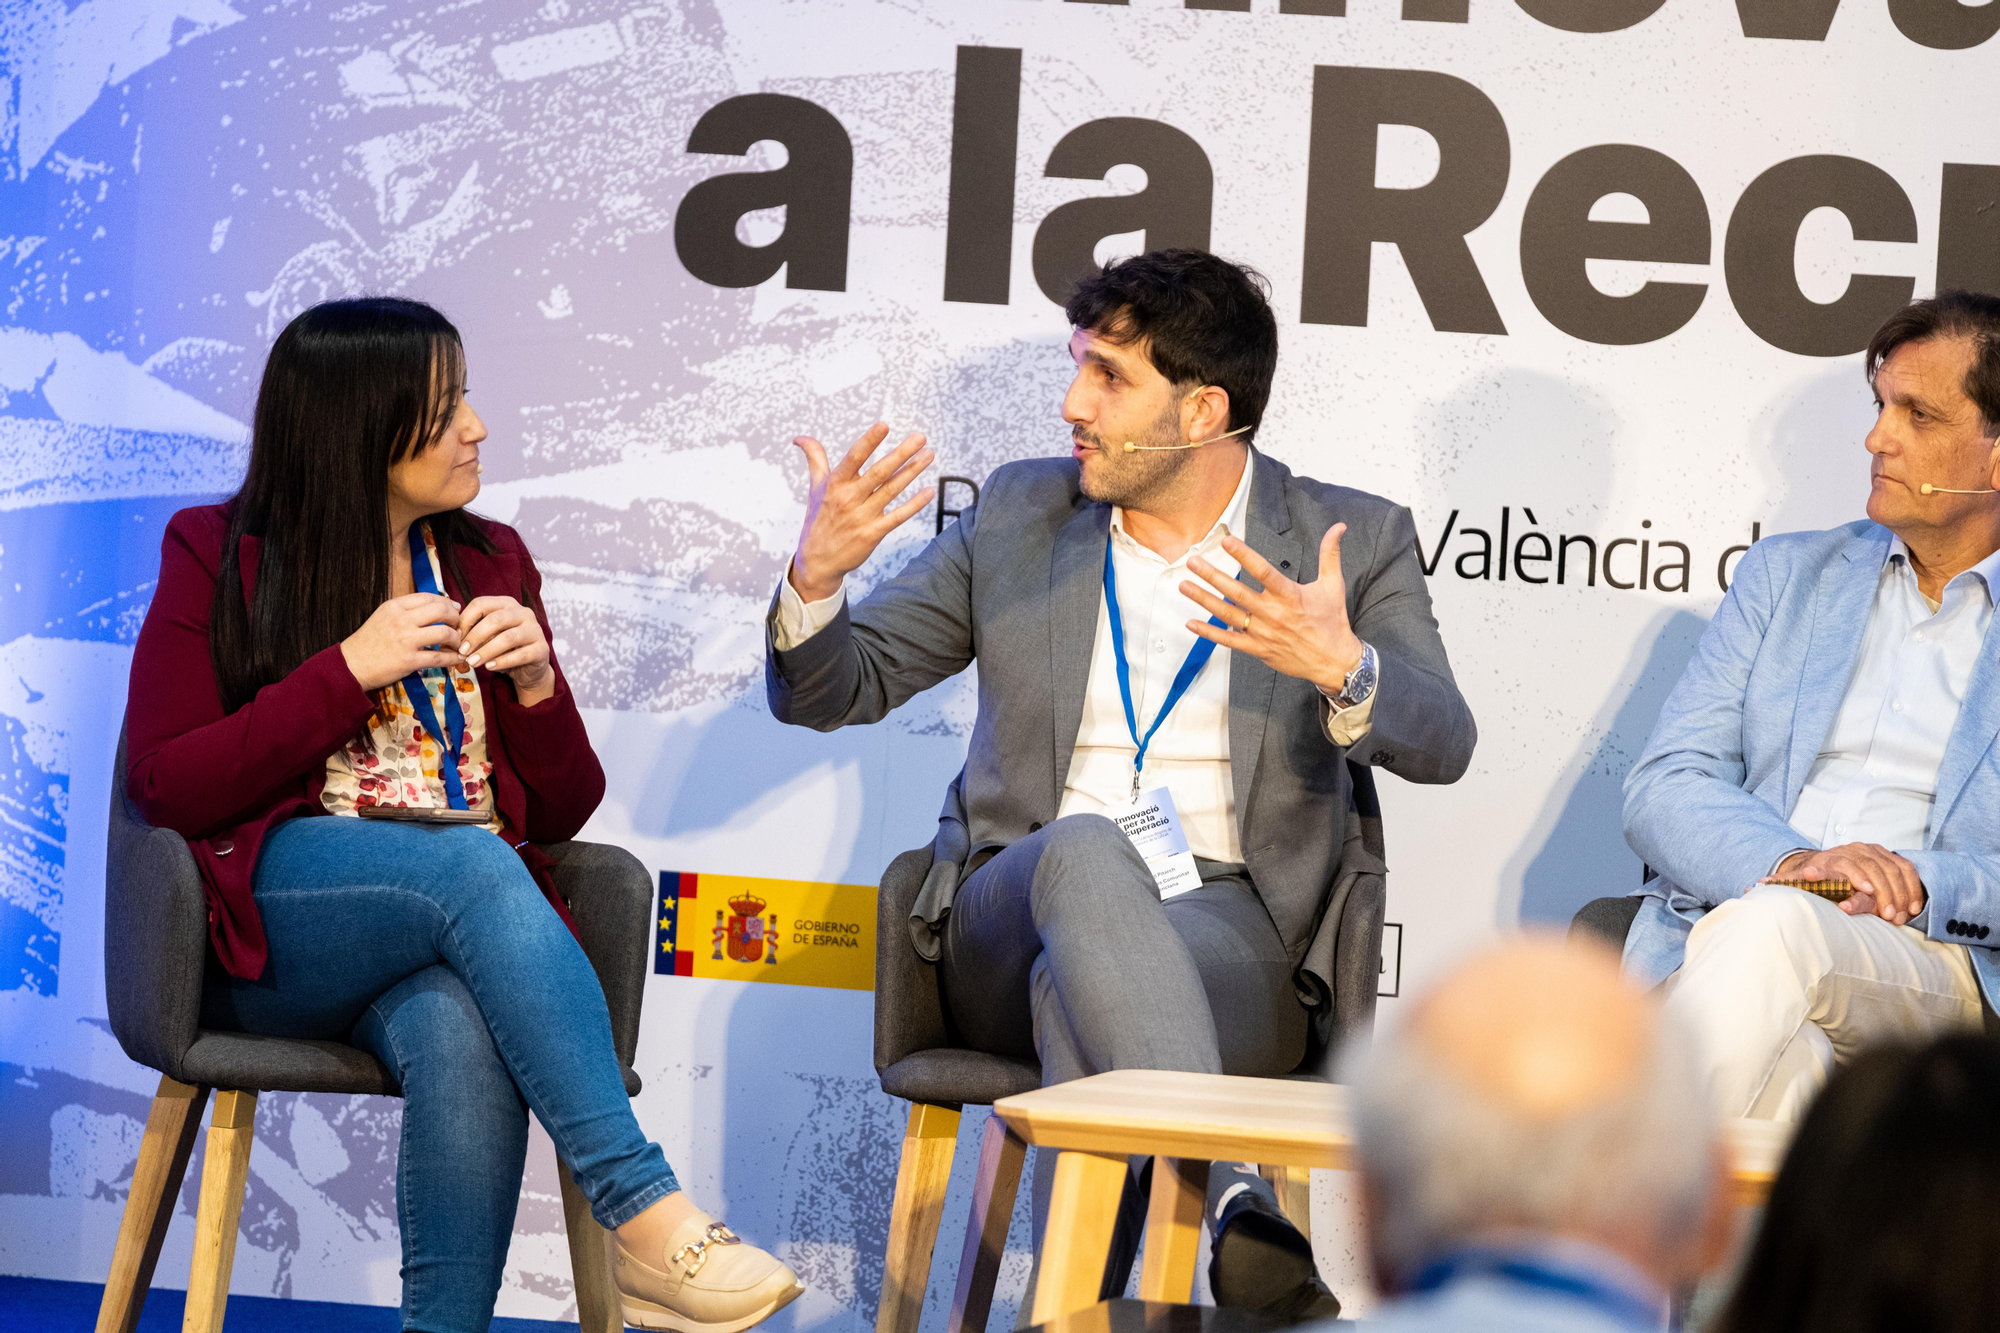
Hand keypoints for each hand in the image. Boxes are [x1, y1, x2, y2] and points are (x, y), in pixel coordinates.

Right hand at [340, 594, 462, 691]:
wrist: (351, 665)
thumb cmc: (369, 640)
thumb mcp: (384, 616)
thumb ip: (407, 610)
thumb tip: (439, 606)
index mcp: (395, 606)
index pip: (429, 598)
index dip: (447, 603)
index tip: (454, 610)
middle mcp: (401, 620)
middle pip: (441, 611)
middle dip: (455, 618)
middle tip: (459, 625)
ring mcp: (406, 640)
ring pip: (444, 633)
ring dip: (456, 638)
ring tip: (456, 642)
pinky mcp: (409, 660)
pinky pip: (440, 658)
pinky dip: (453, 658)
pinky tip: (457, 658)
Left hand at [457, 595, 553, 701]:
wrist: (528, 668)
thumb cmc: (503, 649)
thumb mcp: (486, 638)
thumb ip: (471, 635)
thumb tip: (447, 642)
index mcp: (506, 604)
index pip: (481, 604)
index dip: (465, 620)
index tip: (455, 638)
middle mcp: (523, 613)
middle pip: (495, 619)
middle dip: (475, 636)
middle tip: (462, 652)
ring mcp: (535, 630)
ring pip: (508, 637)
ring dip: (487, 651)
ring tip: (473, 662)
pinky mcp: (542, 649)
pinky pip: (520, 655)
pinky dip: (502, 662)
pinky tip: (489, 667)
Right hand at [789, 423, 935, 601]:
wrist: (818, 561)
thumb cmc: (819, 519)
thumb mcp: (815, 488)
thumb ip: (815, 460)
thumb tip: (800, 438)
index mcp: (835, 485)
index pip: (853, 458)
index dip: (869, 441)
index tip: (884, 425)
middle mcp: (849, 499)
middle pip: (879, 472)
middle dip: (902, 453)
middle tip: (921, 437)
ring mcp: (862, 517)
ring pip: (892, 490)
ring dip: (913, 471)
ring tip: (929, 455)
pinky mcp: (873, 534)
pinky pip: (897, 516)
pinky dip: (914, 504)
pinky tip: (929, 491)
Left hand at [1180, 525, 1364, 690]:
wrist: (1334, 661)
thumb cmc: (1332, 621)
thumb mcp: (1333, 585)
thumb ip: (1330, 555)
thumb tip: (1338, 527)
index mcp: (1290, 595)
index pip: (1263, 570)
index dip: (1244, 555)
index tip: (1226, 540)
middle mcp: (1273, 614)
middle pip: (1236, 591)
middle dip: (1212, 575)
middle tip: (1192, 561)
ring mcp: (1263, 633)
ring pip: (1227, 614)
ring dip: (1204, 599)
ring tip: (1184, 585)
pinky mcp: (1258, 649)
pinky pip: (1229, 641)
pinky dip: (1209, 633)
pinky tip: (1191, 623)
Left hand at [1768, 843, 1925, 924]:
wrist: (1836, 859)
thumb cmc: (1818, 874)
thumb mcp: (1801, 878)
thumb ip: (1785, 883)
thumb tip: (1754, 886)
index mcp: (1832, 857)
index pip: (1844, 865)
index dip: (1855, 877)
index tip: (1861, 894)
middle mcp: (1854, 850)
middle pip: (1872, 869)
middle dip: (1882, 893)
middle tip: (1886, 916)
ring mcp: (1874, 851)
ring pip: (1892, 870)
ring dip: (1899, 894)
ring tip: (1899, 917)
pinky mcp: (1890, 855)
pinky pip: (1906, 869)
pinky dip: (1912, 888)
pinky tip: (1914, 908)